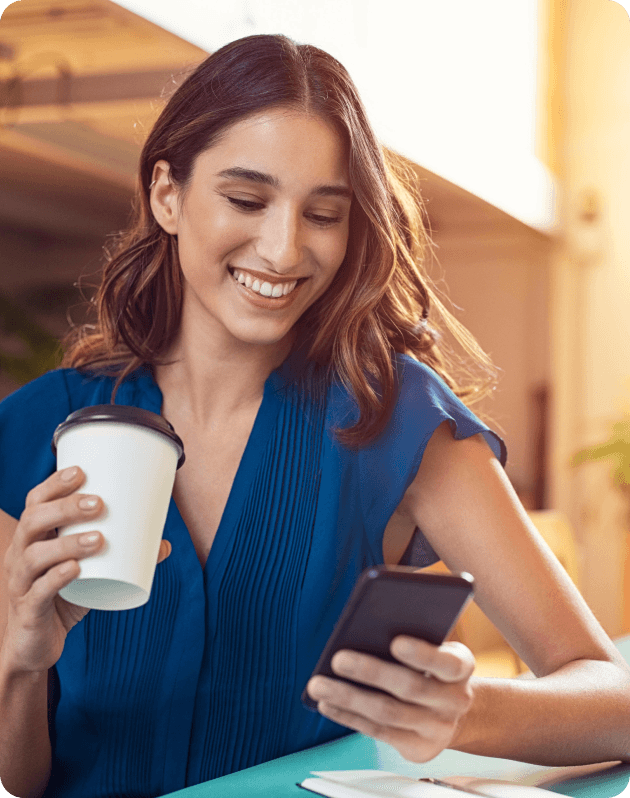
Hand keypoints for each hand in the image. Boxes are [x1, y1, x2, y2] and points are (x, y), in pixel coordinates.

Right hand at [1, 467, 171, 674]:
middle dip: (65, 508)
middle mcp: (20, 556)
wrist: (36, 646)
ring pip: (34, 556)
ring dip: (67, 543)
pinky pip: (37, 592)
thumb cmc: (64, 598)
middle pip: (33, 521)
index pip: (35, 502)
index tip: (81, 472)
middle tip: (99, 503)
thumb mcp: (92, 573)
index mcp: (33, 539)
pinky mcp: (28, 612)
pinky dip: (56, 579)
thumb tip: (164, 544)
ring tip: (99, 538)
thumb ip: (123, 557)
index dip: (54, 485)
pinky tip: (74, 570)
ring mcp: (21, 584)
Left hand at [306, 636, 474, 762]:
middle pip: (410, 687)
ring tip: (318, 684)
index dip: (422, 654)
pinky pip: (378, 732)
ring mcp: (437, 728)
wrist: (452, 711)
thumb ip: (412, 634)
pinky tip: (326, 703)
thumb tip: (365, 623)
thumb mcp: (434, 646)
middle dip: (370, 672)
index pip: (447, 662)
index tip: (395, 642)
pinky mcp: (418, 749)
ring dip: (348, 698)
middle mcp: (454, 700)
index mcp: (461, 666)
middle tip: (338, 658)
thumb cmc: (432, 667)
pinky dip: (348, 717)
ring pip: (388, 713)